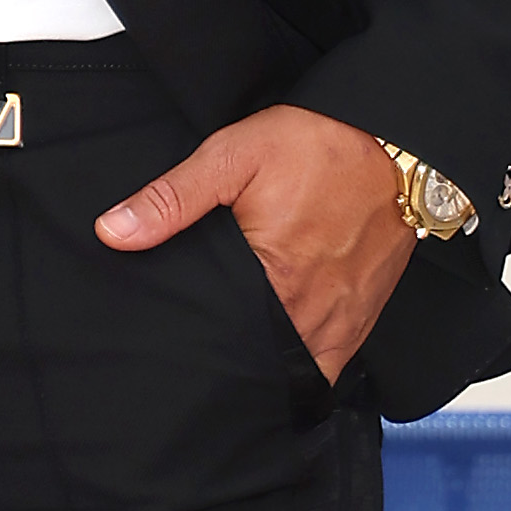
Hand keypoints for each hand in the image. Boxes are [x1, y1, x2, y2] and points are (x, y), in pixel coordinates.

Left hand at [98, 104, 412, 380]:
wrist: (397, 139)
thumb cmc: (319, 144)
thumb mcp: (233, 156)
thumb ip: (172, 199)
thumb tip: (113, 231)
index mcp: (274, 278)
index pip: (220, 338)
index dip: (195, 349)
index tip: (173, 351)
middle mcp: (312, 309)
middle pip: (258, 362)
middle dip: (228, 367)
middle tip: (197, 363)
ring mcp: (343, 319)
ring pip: (296, 371)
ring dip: (266, 370)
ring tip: (233, 366)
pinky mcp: (365, 315)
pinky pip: (330, 364)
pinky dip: (305, 368)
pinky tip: (279, 358)